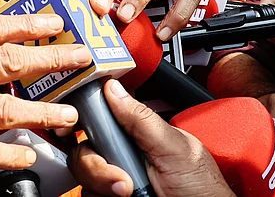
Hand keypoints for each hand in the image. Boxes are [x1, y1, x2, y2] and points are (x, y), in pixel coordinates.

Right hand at [68, 80, 234, 196]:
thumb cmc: (200, 188)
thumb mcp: (174, 147)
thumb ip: (142, 119)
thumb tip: (113, 88)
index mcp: (136, 132)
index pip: (98, 116)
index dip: (82, 118)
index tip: (73, 124)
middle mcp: (121, 153)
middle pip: (84, 147)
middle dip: (96, 164)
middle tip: (122, 180)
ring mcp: (114, 178)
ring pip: (82, 174)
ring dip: (101, 184)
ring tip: (130, 193)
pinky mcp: (108, 195)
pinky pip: (87, 193)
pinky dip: (99, 195)